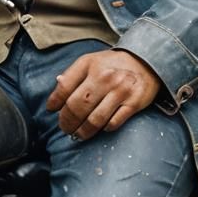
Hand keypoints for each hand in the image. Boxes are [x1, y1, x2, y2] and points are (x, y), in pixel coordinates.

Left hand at [46, 49, 161, 140]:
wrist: (146, 61)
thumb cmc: (112, 65)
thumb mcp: (90, 62)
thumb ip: (72, 76)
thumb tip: (55, 94)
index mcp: (89, 64)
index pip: (65, 87)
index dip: (55, 102)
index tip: (51, 110)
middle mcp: (104, 77)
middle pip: (78, 106)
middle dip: (67, 121)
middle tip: (65, 128)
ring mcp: (120, 90)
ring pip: (95, 119)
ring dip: (83, 131)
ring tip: (77, 135)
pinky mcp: (134, 103)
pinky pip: (113, 123)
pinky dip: (104, 129)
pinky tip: (100, 129)